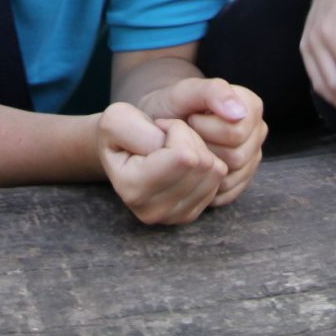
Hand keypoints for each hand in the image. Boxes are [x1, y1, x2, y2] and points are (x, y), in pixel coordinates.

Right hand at [97, 103, 225, 224]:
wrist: (120, 153)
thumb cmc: (119, 133)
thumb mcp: (118, 117)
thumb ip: (143, 130)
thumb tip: (183, 155)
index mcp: (133, 189)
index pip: (184, 155)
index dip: (177, 130)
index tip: (159, 126)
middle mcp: (153, 211)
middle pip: (202, 163)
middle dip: (190, 138)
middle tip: (168, 136)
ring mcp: (173, 217)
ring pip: (214, 171)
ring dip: (199, 149)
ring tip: (175, 147)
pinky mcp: (190, 214)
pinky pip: (218, 179)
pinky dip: (205, 162)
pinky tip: (183, 161)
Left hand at [134, 77, 266, 205]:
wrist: (164, 123)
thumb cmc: (174, 105)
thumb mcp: (186, 91)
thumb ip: (212, 92)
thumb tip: (238, 113)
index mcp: (251, 106)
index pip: (236, 132)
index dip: (205, 129)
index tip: (189, 119)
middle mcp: (257, 132)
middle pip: (237, 156)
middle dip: (204, 148)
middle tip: (188, 137)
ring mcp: (252, 157)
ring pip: (232, 176)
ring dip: (204, 166)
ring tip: (190, 149)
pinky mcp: (243, 178)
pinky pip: (229, 192)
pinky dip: (207, 184)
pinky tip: (193, 168)